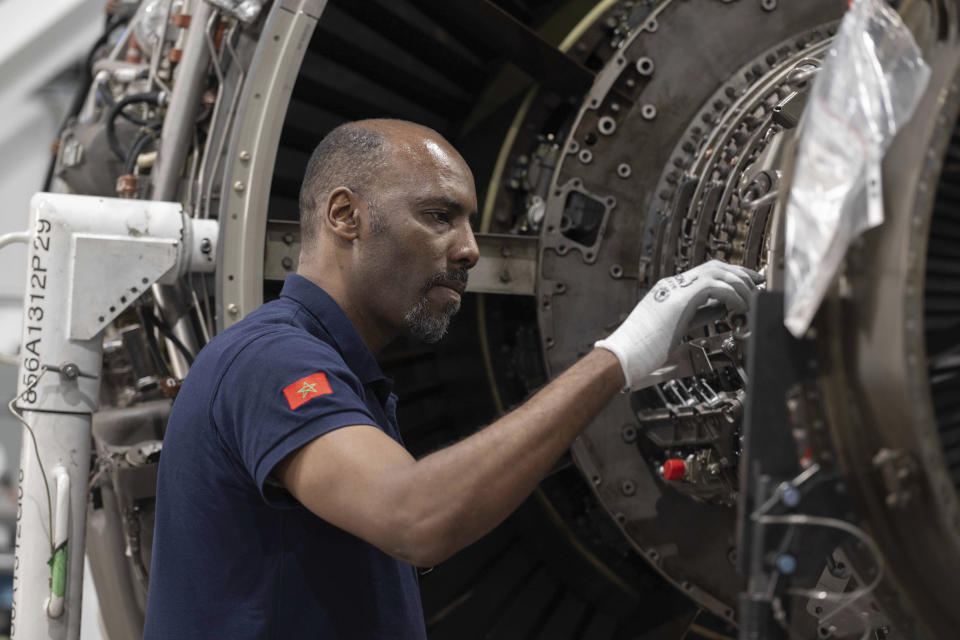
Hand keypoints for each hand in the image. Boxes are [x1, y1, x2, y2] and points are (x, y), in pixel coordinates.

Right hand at [595, 260, 762, 389]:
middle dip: (740, 274)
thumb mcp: (675, 331)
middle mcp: (672, 285)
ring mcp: (675, 289)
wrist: (623, 356)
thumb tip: (720, 311)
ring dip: (739, 285)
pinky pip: (716, 286)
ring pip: (718, 272)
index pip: (706, 275)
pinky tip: (738, 308)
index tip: (746, 286)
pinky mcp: (680, 298)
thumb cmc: (642, 352)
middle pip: (715, 266)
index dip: (729, 278)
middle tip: (758, 284)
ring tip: (750, 302)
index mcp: (669, 292)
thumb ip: (695, 318)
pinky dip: (733, 295)